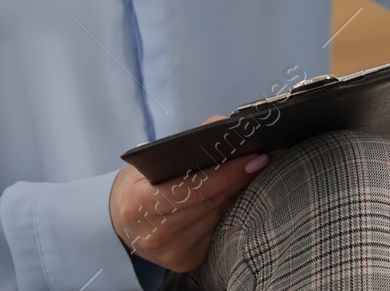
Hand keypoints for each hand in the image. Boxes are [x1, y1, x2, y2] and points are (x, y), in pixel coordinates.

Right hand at [110, 115, 271, 272]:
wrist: (124, 221)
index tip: (255, 157)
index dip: (228, 172)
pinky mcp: (185, 261)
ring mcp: (170, 251)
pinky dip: (230, 212)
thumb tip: (227, 128)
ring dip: (238, 195)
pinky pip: (218, 231)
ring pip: (219, 216)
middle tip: (264, 159)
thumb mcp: (154, 160)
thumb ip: (188, 144)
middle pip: (211, 201)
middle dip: (240, 178)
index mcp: (139, 205)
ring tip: (253, 174)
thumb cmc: (143, 184)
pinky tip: (236, 198)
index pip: (195, 187)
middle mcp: (154, 234)